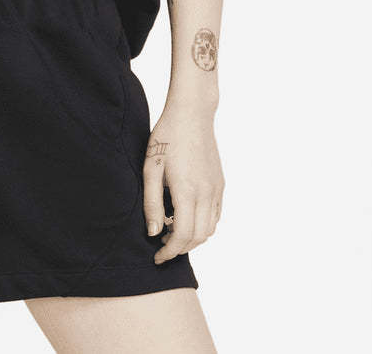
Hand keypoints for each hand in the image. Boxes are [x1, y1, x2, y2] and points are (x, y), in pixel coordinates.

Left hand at [142, 102, 224, 264]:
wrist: (192, 114)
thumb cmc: (166, 137)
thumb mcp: (151, 168)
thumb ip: (151, 203)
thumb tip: (153, 233)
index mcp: (187, 191)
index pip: (182, 236)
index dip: (169, 252)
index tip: (156, 257)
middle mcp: (206, 194)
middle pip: (198, 237)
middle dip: (180, 248)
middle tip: (160, 247)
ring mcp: (216, 189)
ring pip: (210, 229)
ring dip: (192, 238)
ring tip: (170, 231)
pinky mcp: (220, 183)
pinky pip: (215, 215)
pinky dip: (203, 225)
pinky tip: (185, 216)